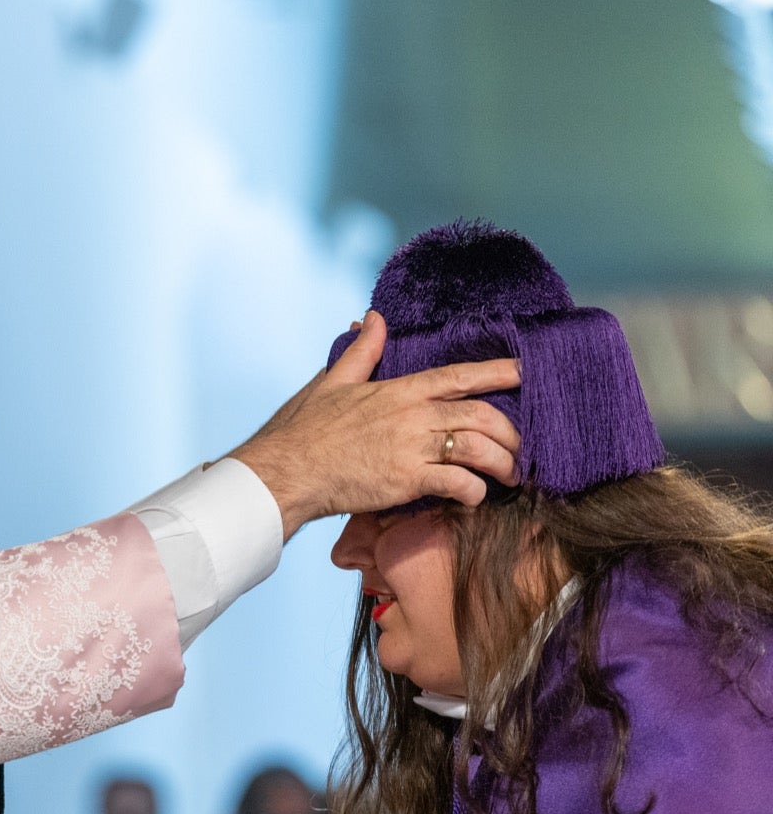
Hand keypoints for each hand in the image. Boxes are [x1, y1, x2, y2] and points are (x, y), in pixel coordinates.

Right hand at [229, 311, 520, 539]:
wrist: (287, 470)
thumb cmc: (305, 429)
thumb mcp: (333, 381)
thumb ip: (362, 351)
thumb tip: (371, 317)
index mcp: (399, 390)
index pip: (460, 375)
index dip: (499, 372)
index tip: (526, 372)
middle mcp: (412, 415)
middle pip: (482, 415)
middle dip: (511, 432)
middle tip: (520, 447)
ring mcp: (411, 448)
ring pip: (478, 450)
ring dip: (502, 465)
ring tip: (509, 477)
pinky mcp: (407, 480)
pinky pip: (458, 483)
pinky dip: (474, 492)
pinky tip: (474, 497)